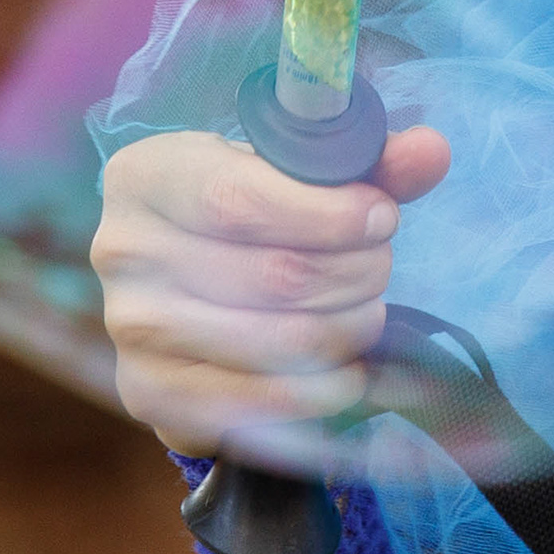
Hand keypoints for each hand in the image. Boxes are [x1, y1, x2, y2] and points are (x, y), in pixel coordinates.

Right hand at [91, 121, 453, 466]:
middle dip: (354, 273)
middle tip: (378, 267)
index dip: (327, 214)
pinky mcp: (151, 394)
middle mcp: (122, 250)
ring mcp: (131, 330)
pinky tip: (348, 368)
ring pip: (278, 341)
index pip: (239, 200)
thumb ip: (363, 159)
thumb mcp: (290, 171)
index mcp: (146, 174)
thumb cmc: (243, 211)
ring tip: (366, 312)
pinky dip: (326, 388)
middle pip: (272, 274)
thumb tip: (430, 150)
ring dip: (348, 329)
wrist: (180, 287)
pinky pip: (263, 403)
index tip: (382, 218)